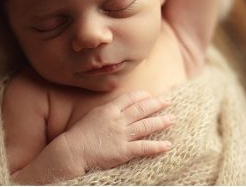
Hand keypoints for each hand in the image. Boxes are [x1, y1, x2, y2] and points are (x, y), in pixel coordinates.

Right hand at [60, 91, 174, 173]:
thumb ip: (106, 112)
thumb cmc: (78, 135)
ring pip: (146, 126)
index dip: (141, 96)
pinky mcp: (124, 151)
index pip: (128, 99)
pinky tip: (168, 145)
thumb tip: (115, 109)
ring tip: (172, 119)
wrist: (73, 150)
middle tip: (168, 101)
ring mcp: (121, 135)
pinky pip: (144, 147)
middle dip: (156, 104)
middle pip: (140, 109)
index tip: (150, 94)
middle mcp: (117, 120)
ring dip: (161, 122)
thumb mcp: (91, 116)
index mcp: (108, 110)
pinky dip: (157, 146)